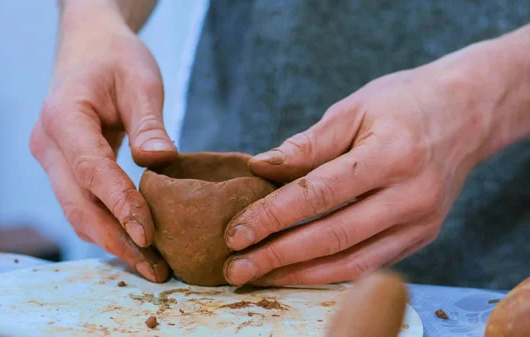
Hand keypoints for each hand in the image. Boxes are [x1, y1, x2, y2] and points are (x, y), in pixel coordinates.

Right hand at [30, 1, 175, 281]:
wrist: (88, 49)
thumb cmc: (116, 59)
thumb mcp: (141, 81)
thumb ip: (150, 124)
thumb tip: (162, 163)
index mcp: (64, 117)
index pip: (92, 171)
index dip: (119, 206)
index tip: (149, 237)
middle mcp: (48, 145)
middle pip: (78, 205)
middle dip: (116, 241)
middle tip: (155, 268)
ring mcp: (50, 160)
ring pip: (77, 212)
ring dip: (111, 241)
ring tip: (151, 265)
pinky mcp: (62, 169)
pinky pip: (81, 205)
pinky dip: (106, 226)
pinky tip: (135, 242)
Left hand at [223, 45, 502, 285]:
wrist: (466, 113)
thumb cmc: (404, 102)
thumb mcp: (355, 108)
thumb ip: (308, 143)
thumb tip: (260, 167)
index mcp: (392, 154)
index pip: (319, 193)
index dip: (273, 215)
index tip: (236, 232)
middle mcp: (411, 195)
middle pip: (333, 236)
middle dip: (278, 256)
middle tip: (236, 266)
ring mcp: (421, 222)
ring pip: (352, 263)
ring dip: (300, 275)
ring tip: (259, 276)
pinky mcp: (422, 236)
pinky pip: (370, 265)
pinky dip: (330, 274)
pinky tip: (297, 272)